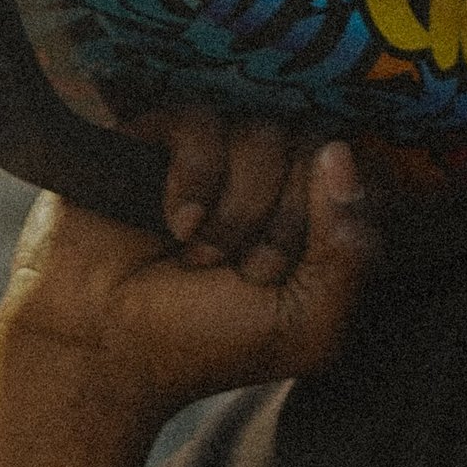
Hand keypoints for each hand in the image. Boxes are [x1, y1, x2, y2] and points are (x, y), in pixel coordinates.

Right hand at [0, 119, 374, 466]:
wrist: (103, 346)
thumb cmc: (204, 342)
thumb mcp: (307, 323)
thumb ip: (350, 251)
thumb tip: (340, 153)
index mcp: (313, 217)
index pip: (362, 174)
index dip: (337, 219)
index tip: (299, 271)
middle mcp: (271, 174)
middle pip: (317, 149)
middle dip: (283, 225)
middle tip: (244, 271)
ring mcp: (215, 151)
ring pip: (266, 133)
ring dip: (238, 211)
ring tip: (200, 255)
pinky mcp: (158, 133)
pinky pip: (203, 121)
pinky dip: (195, 180)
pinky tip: (175, 224)